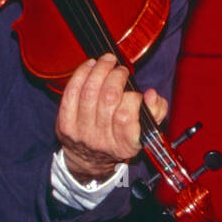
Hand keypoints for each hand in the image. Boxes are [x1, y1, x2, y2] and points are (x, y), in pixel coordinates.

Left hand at [56, 53, 167, 183]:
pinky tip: (90, 66)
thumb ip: (156, 111)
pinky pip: (71, 93)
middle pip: (107, 99)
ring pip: (89, 92)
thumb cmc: (121, 139)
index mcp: (125, 144)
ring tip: (107, 62)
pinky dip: (81, 74)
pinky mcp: (65, 124)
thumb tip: (151, 94)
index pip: (126, 116)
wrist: (90, 159)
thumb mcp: (145, 131)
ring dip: (100, 70)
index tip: (135, 93)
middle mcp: (101, 141)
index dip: (132, 98)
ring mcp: (81, 132)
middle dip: (116, 77)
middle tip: (121, 70)